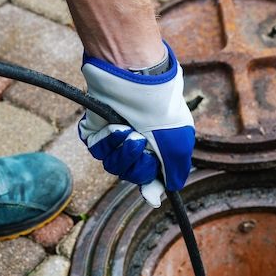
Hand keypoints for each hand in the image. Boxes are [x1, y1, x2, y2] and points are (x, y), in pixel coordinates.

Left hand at [78, 42, 194, 205]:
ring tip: (128, 129)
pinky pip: (98, 150)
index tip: (149, 189)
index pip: (149, 177)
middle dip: (136, 163)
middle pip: (130, 174)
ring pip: (113, 165)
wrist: (136, 79)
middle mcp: (136, 144)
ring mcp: (116, 137)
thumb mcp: (178, 143)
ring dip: (122, 150)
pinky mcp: (97, 130)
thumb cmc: (161, 108)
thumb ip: (174, 172)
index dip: (148, 184)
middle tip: (142, 142)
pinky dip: (108, 140)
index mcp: (157, 147)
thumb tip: (159, 196)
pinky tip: (115, 126)